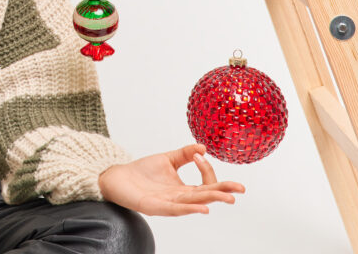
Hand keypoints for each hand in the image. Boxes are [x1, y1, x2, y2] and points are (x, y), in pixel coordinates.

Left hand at [98, 143, 244, 216]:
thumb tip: (203, 147)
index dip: (207, 169)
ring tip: (227, 198)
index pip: (205, 183)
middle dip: (223, 192)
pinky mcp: (155, 207)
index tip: (200, 155)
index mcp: (184, 188)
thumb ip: (185, 154)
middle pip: (205, 196)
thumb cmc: (142, 172)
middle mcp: (180, 198)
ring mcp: (168, 204)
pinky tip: (202, 208)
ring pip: (193, 203)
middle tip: (240, 189)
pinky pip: (174, 210)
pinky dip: (189, 209)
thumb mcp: (168, 159)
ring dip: (210, 200)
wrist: (117, 177)